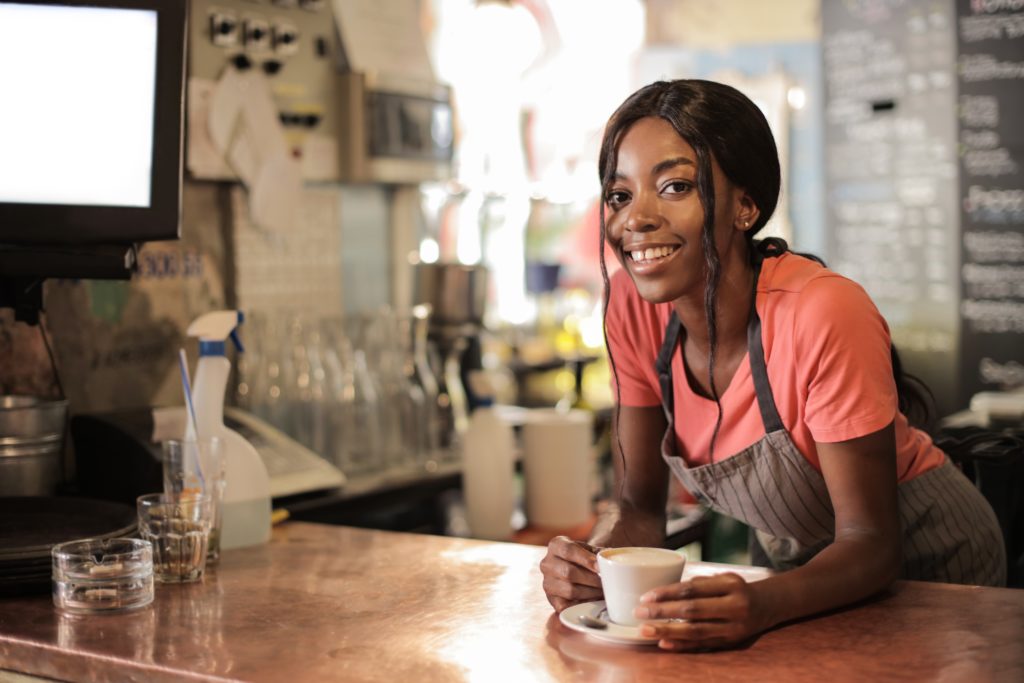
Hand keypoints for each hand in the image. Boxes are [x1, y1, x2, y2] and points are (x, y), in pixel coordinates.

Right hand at [540, 535, 603, 612]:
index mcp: (555, 545)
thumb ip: (598, 554)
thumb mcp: (590, 549)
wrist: (575, 568)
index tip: (600, 567)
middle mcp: (547, 564)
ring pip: (570, 590)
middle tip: (607, 582)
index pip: (568, 550)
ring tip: (603, 591)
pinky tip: (593, 600)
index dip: (585, 559)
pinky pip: (567, 606)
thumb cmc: (584, 557)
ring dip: (590, 593)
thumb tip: (607, 562)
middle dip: (591, 579)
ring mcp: (547, 583)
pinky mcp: (552, 600)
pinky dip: (583, 604)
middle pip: (568, 572)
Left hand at [634, 573, 771, 650]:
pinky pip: (702, 645)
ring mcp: (734, 627)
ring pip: (695, 631)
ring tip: (646, 630)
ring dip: (667, 631)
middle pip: (692, 610)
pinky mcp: (731, 642)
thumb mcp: (725, 578)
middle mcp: (734, 606)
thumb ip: (700, 582)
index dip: (667, 593)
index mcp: (731, 585)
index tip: (646, 596)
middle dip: (663, 612)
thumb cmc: (737, 589)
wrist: (767, 607)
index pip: (693, 589)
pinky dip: (682, 645)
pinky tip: (664, 643)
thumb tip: (666, 591)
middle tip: (639, 613)